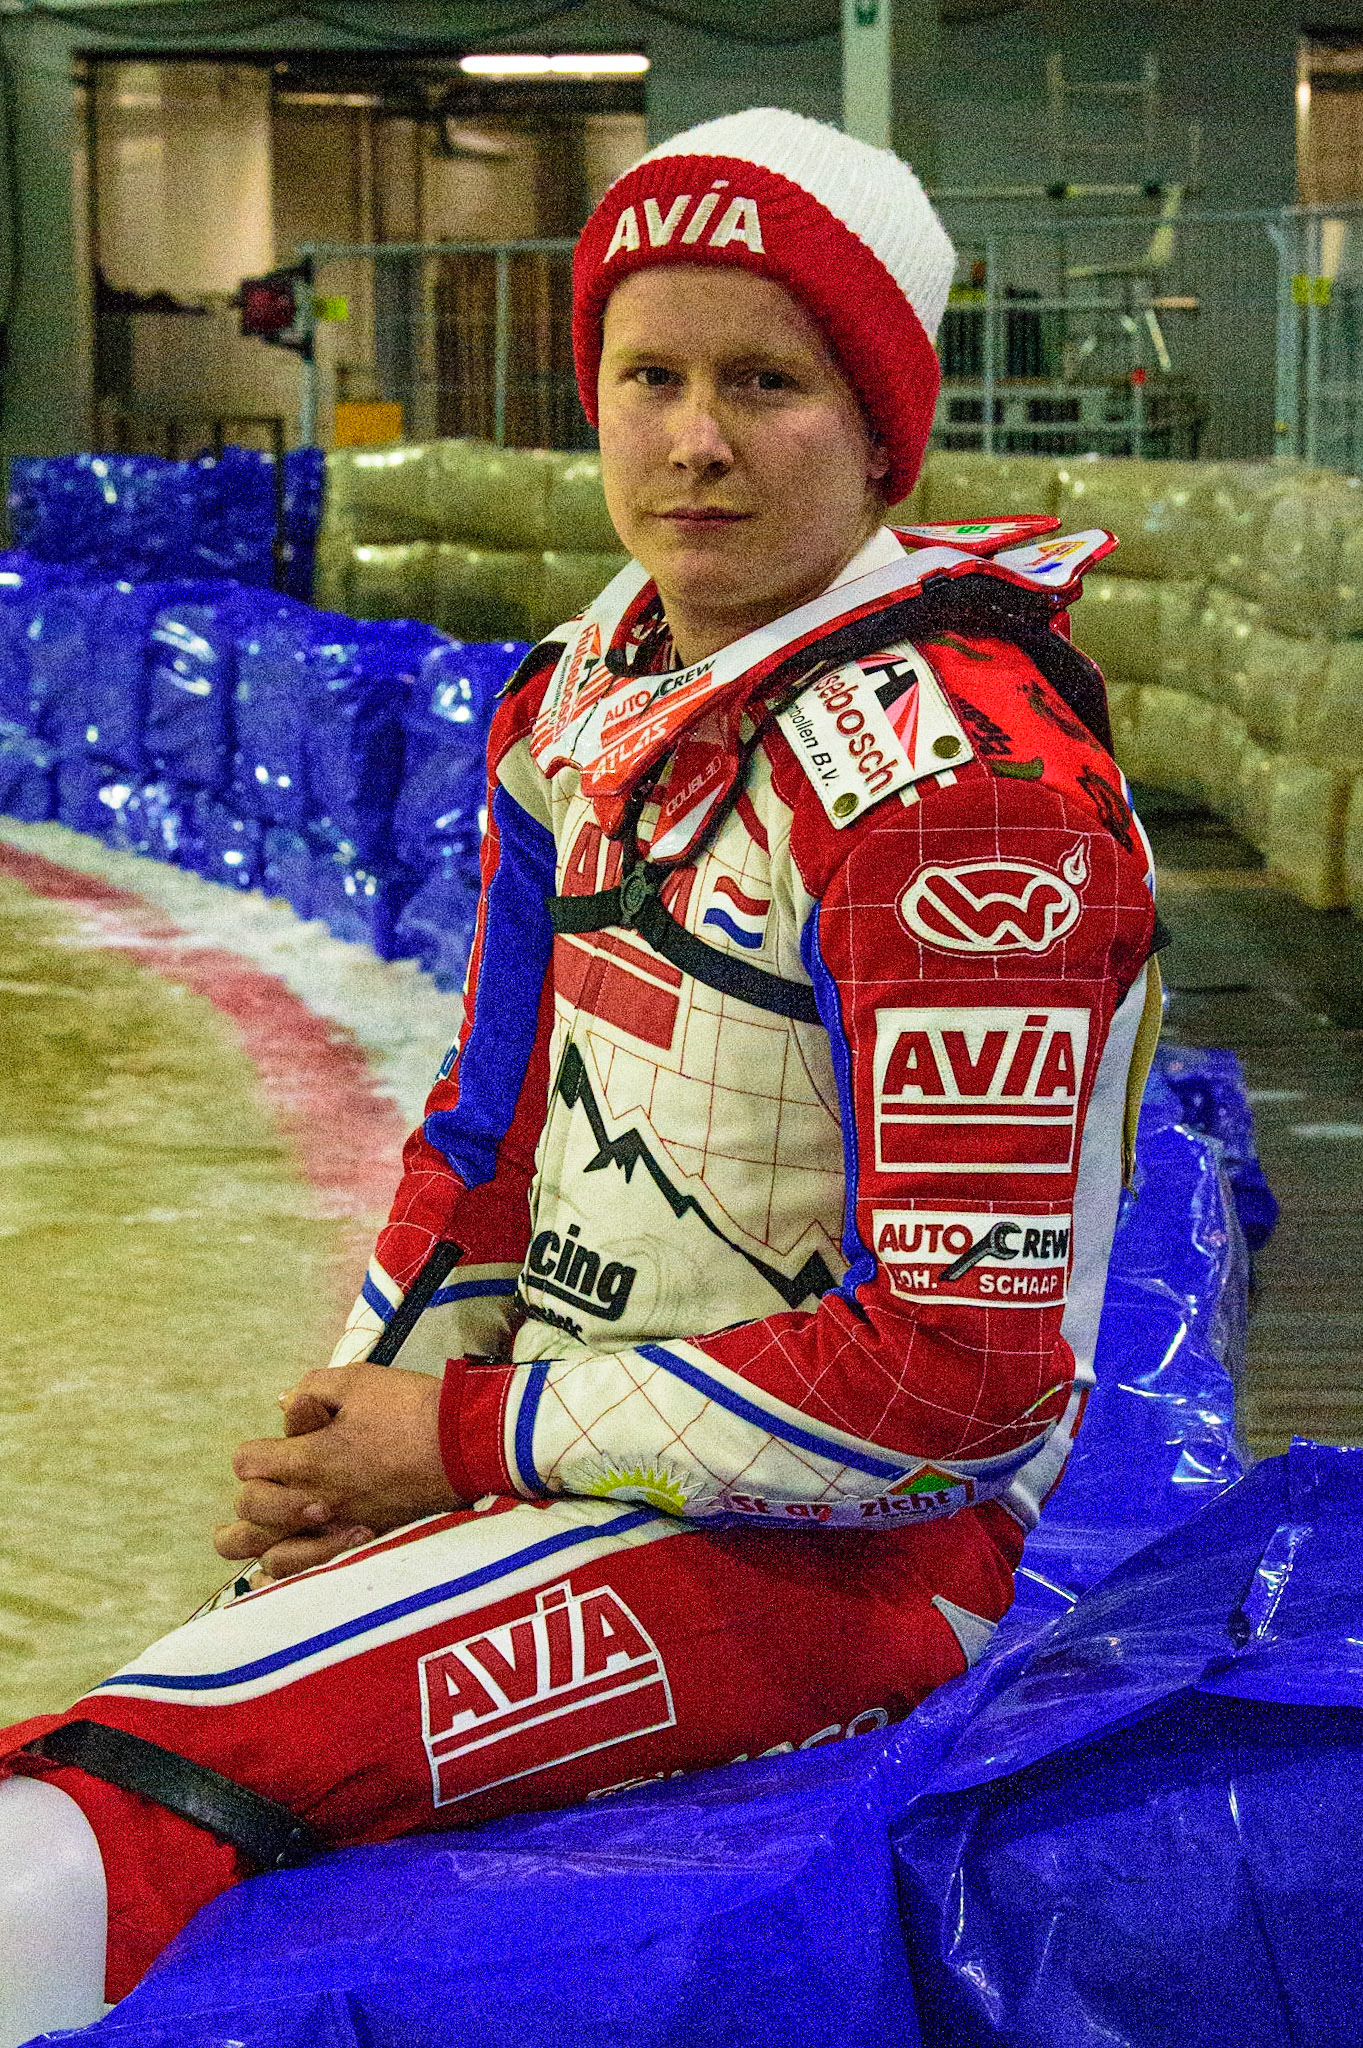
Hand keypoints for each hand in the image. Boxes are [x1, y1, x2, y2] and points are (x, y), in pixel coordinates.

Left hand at [213, 1365, 461, 1581]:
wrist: (466, 1446)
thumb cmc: (411, 1409)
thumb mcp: (358, 1381)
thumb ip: (312, 1390)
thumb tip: (286, 1404)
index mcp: (307, 1460)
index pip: (248, 1463)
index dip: (257, 1450)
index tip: (277, 1444)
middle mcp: (313, 1502)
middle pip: (250, 1508)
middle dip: (253, 1490)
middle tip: (272, 1481)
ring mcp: (335, 1532)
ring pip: (266, 1553)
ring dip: (251, 1540)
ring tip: (241, 1535)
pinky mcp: (359, 1548)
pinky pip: (304, 1577)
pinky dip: (279, 1574)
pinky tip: (271, 1569)